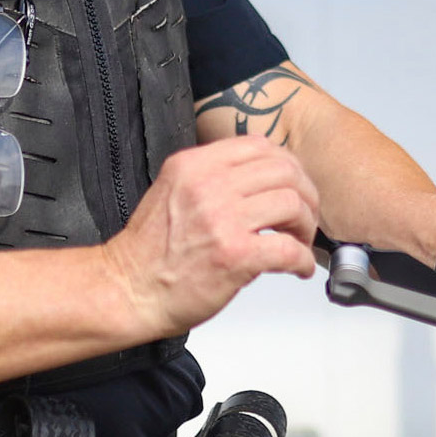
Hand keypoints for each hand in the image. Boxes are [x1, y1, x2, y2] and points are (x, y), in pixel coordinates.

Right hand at [99, 135, 320, 337]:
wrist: (129, 290)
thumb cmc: (150, 252)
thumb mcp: (173, 191)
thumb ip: (211, 176)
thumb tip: (258, 174)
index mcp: (193, 165)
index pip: (259, 146)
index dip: (287, 166)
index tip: (292, 185)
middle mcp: (208, 185)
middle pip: (284, 171)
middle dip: (305, 195)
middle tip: (304, 216)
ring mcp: (222, 219)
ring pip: (292, 204)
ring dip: (306, 226)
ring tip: (299, 242)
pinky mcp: (235, 255)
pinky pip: (289, 250)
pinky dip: (303, 261)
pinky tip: (298, 268)